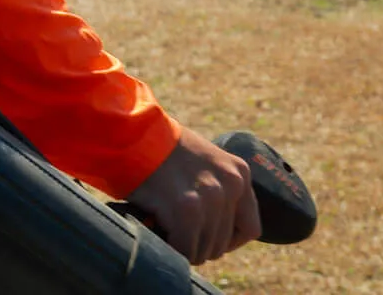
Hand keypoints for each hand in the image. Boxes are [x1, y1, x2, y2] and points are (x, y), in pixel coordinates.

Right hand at [124, 126, 261, 264]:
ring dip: (185, 247)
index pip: (250, 228)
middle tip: (177, 233)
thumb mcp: (202, 160)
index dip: (227, 240)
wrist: (132, 132)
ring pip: (205, 250)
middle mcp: (231, 185)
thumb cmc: (159, 146)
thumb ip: (216, 187)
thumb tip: (214, 228)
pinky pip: (185, 249)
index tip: (204, 236)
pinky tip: (159, 233)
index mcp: (239, 173)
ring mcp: (211, 198)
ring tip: (166, 230)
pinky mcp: (187, 209)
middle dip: (200, 244)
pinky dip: (172, 248)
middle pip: (223, 243)